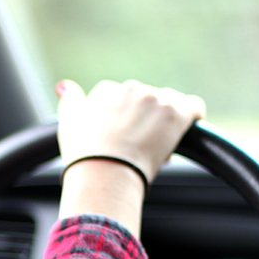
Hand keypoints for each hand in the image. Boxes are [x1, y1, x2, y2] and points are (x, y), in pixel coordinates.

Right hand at [56, 80, 204, 236]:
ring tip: (157, 149)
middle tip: (139, 150)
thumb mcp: (68, 124)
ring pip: (170, 106)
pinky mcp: (176, 112)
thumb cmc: (83, 155)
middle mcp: (132, 88)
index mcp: (107, 90)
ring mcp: (155, 99)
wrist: (103, 172)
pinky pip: (193, 107)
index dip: (126, 122)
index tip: (124, 141)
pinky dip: (192, 118)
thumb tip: (66, 86)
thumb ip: (70, 101)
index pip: (123, 100)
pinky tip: (185, 133)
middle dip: (146, 123)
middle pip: (147, 103)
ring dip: (166, 124)